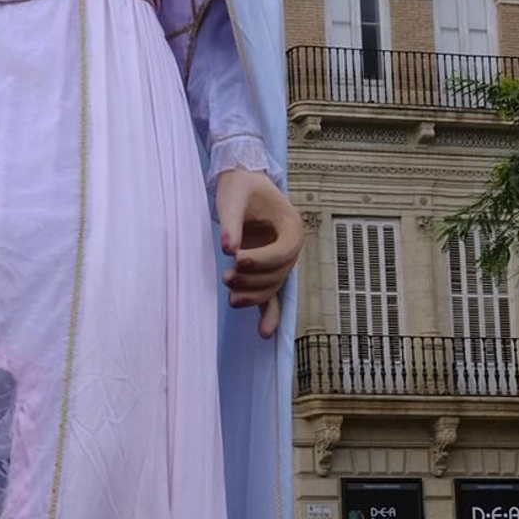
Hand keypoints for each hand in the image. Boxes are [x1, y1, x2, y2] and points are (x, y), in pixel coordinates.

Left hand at [214, 169, 303, 338]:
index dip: (262, 260)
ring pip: (272, 289)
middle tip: (226, 276)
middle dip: (253, 281)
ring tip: (230, 298)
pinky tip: (263, 334)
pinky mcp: (266, 272)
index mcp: (291, 227)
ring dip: (253, 297)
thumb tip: (228, 249)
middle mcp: (290, 248)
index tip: (237, 259)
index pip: (282, 253)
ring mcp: (280, 263)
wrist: (242, 185)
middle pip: (277, 275)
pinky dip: (268, 315)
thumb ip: (232, 223)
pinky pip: (272, 297)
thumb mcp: (234, 197)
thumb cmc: (240, 187)